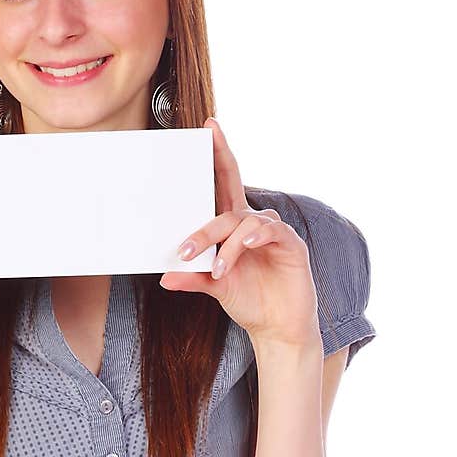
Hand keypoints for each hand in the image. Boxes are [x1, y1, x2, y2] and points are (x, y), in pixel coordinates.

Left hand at [159, 117, 320, 348]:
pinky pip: (270, 232)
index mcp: (234, 226)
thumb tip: (165, 277)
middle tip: (186, 248)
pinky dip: (254, 239)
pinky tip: (245, 247)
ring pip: (244, 223)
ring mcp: (273, 232)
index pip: (226, 182)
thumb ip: (193, 278)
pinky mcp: (291, 245)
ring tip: (218, 271)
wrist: (277, 328)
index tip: (209, 127)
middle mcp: (254, 223)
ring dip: (227, 246)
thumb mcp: (215, 288)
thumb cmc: (248, 300)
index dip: (220, 154)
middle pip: (229, 205)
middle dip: (206, 223)